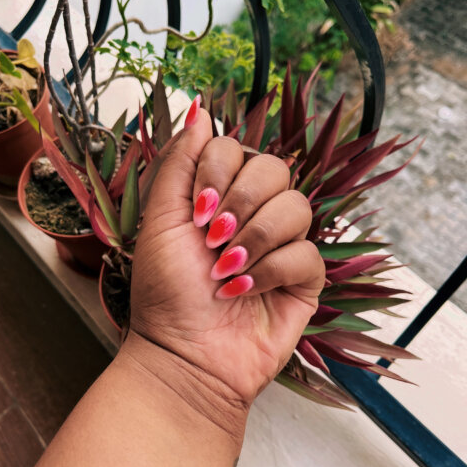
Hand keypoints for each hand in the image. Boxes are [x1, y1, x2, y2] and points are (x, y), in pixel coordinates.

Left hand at [126, 105, 324, 435]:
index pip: (235, 148)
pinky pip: (307, 253)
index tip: (196, 210)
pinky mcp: (304, 281)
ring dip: (252, 241)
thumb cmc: (163, 293)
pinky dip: (270, 271)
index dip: (218, 172)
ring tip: (222, 273)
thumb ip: (178, 163)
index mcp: (216, 196)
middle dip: (239, 204)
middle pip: (274, 170)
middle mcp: (251, 214)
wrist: (181, 355)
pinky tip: (242, 292)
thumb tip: (199, 110)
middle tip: (211, 241)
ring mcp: (280, 246)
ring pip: (296, 209)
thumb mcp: (159, 221)